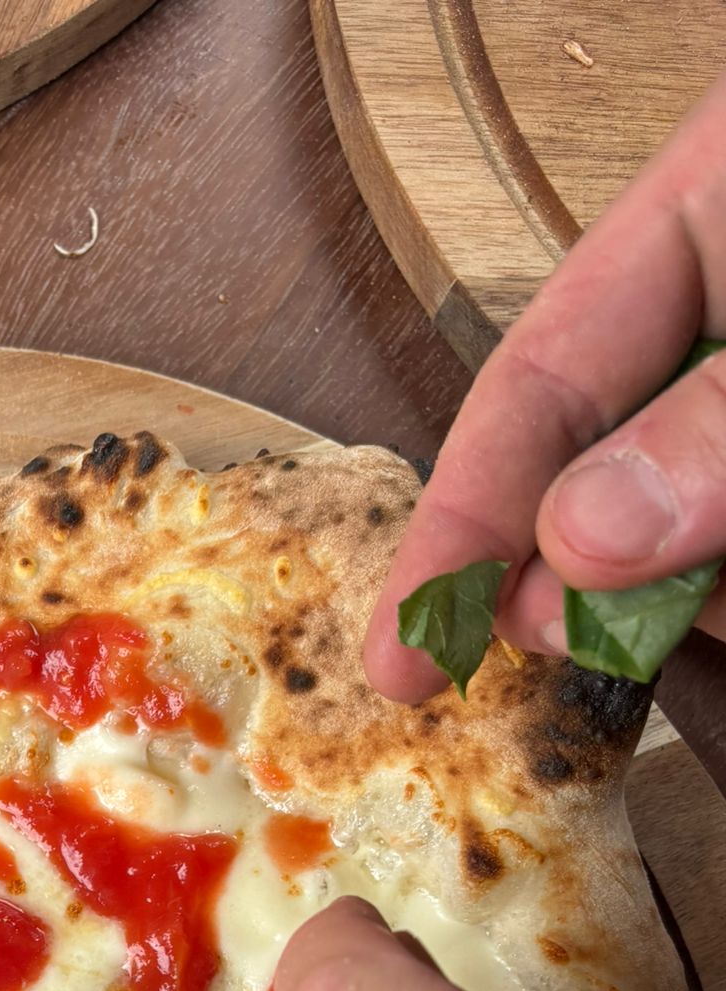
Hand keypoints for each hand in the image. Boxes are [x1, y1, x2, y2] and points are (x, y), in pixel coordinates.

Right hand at [365, 70, 725, 701]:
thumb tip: (576, 552)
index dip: (453, 535)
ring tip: (723, 597)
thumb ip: (712, 421)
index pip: (529, 396)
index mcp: (696, 230)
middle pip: (595, 489)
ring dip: (696, 601)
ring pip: (691, 550)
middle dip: (574, 581)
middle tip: (569, 641)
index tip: (399, 659)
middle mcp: (716, 330)